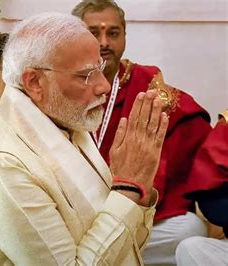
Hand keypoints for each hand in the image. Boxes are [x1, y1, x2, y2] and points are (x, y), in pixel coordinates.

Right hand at [109, 90, 168, 204]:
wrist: (130, 184)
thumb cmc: (120, 169)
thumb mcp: (113, 151)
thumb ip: (119, 134)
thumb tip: (124, 120)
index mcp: (127, 138)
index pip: (134, 117)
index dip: (138, 105)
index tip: (141, 95)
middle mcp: (138, 139)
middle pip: (144, 117)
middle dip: (148, 103)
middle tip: (152, 91)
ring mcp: (148, 144)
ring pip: (153, 124)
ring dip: (156, 110)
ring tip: (159, 99)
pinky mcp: (156, 151)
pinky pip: (160, 135)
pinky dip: (163, 125)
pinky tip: (165, 116)